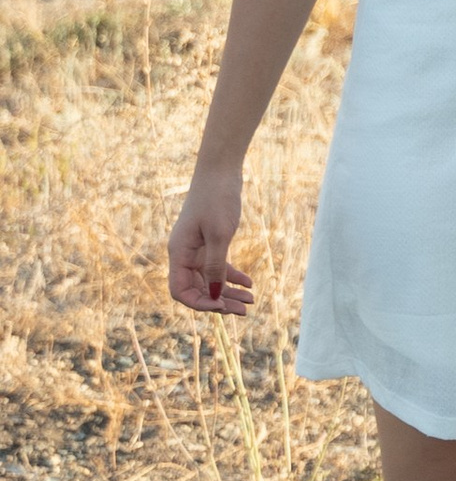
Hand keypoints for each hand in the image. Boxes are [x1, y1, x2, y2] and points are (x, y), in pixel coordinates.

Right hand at [169, 175, 253, 314]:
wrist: (220, 170)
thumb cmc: (217, 198)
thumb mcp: (219, 234)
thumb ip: (215, 266)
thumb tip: (215, 295)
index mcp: (178, 253)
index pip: (181, 291)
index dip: (200, 303)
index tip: (223, 305)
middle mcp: (184, 254)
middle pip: (198, 289)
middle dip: (220, 302)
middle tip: (245, 310)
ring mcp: (196, 248)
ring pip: (210, 280)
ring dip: (229, 292)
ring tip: (252, 301)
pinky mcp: (209, 241)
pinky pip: (218, 266)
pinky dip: (233, 276)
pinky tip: (250, 283)